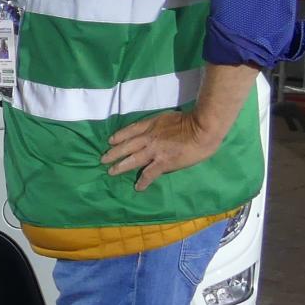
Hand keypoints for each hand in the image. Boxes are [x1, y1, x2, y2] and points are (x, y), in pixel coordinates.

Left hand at [102, 110, 221, 191]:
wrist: (202, 128)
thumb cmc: (192, 120)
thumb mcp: (169, 117)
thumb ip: (160, 125)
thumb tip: (157, 131)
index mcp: (151, 124)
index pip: (131, 130)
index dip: (119, 136)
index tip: (111, 140)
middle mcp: (148, 137)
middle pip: (126, 145)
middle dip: (113, 152)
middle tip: (102, 159)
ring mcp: (154, 150)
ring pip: (132, 159)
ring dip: (120, 166)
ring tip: (111, 172)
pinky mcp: (163, 162)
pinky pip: (149, 174)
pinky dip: (142, 181)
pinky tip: (138, 187)